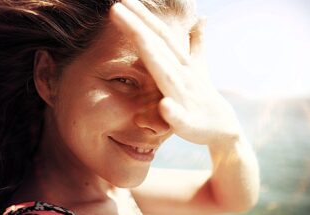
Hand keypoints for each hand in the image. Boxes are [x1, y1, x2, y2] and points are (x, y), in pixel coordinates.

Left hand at [110, 0, 241, 145]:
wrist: (222, 126)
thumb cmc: (202, 95)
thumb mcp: (198, 67)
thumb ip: (195, 43)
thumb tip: (201, 19)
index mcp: (181, 64)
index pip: (160, 37)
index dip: (143, 18)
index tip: (123, 1)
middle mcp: (183, 76)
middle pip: (158, 49)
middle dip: (138, 28)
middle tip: (116, 7)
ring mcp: (186, 98)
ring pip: (167, 76)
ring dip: (152, 57)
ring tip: (136, 37)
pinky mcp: (189, 123)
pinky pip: (180, 118)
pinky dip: (172, 112)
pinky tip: (164, 105)